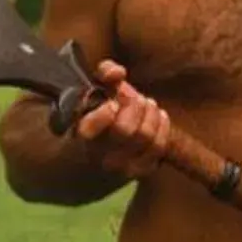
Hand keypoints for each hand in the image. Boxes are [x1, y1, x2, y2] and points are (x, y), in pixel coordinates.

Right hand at [71, 59, 170, 178]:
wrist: (101, 150)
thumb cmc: (100, 112)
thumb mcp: (97, 89)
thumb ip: (105, 72)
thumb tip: (117, 73)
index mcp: (80, 134)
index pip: (88, 131)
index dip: (104, 115)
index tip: (112, 103)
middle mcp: (98, 155)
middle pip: (124, 130)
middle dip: (133, 104)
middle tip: (131, 94)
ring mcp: (121, 165)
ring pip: (145, 136)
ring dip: (149, 112)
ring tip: (145, 102)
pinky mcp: (141, 168)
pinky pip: (159, 147)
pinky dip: (162, 125)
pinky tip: (157, 115)